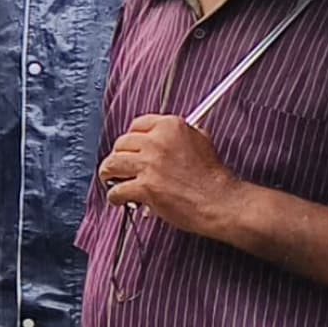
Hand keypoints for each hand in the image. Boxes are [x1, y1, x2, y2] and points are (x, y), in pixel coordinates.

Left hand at [97, 110, 237, 237]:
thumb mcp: (202, 141)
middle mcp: (157, 142)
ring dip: (108, 173)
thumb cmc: (212, 177)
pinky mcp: (144, 187)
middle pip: (121, 144)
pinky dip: (115, 196)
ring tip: (112, 180)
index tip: (130, 148)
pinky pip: (116, 190)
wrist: (218, 200)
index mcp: (170, 126)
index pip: (137, 125)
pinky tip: (120, 199)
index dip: (131, 139)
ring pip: (112, 164)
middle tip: (120, 167)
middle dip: (118, 156)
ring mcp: (149, 164)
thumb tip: (171, 136)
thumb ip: (183, 134)